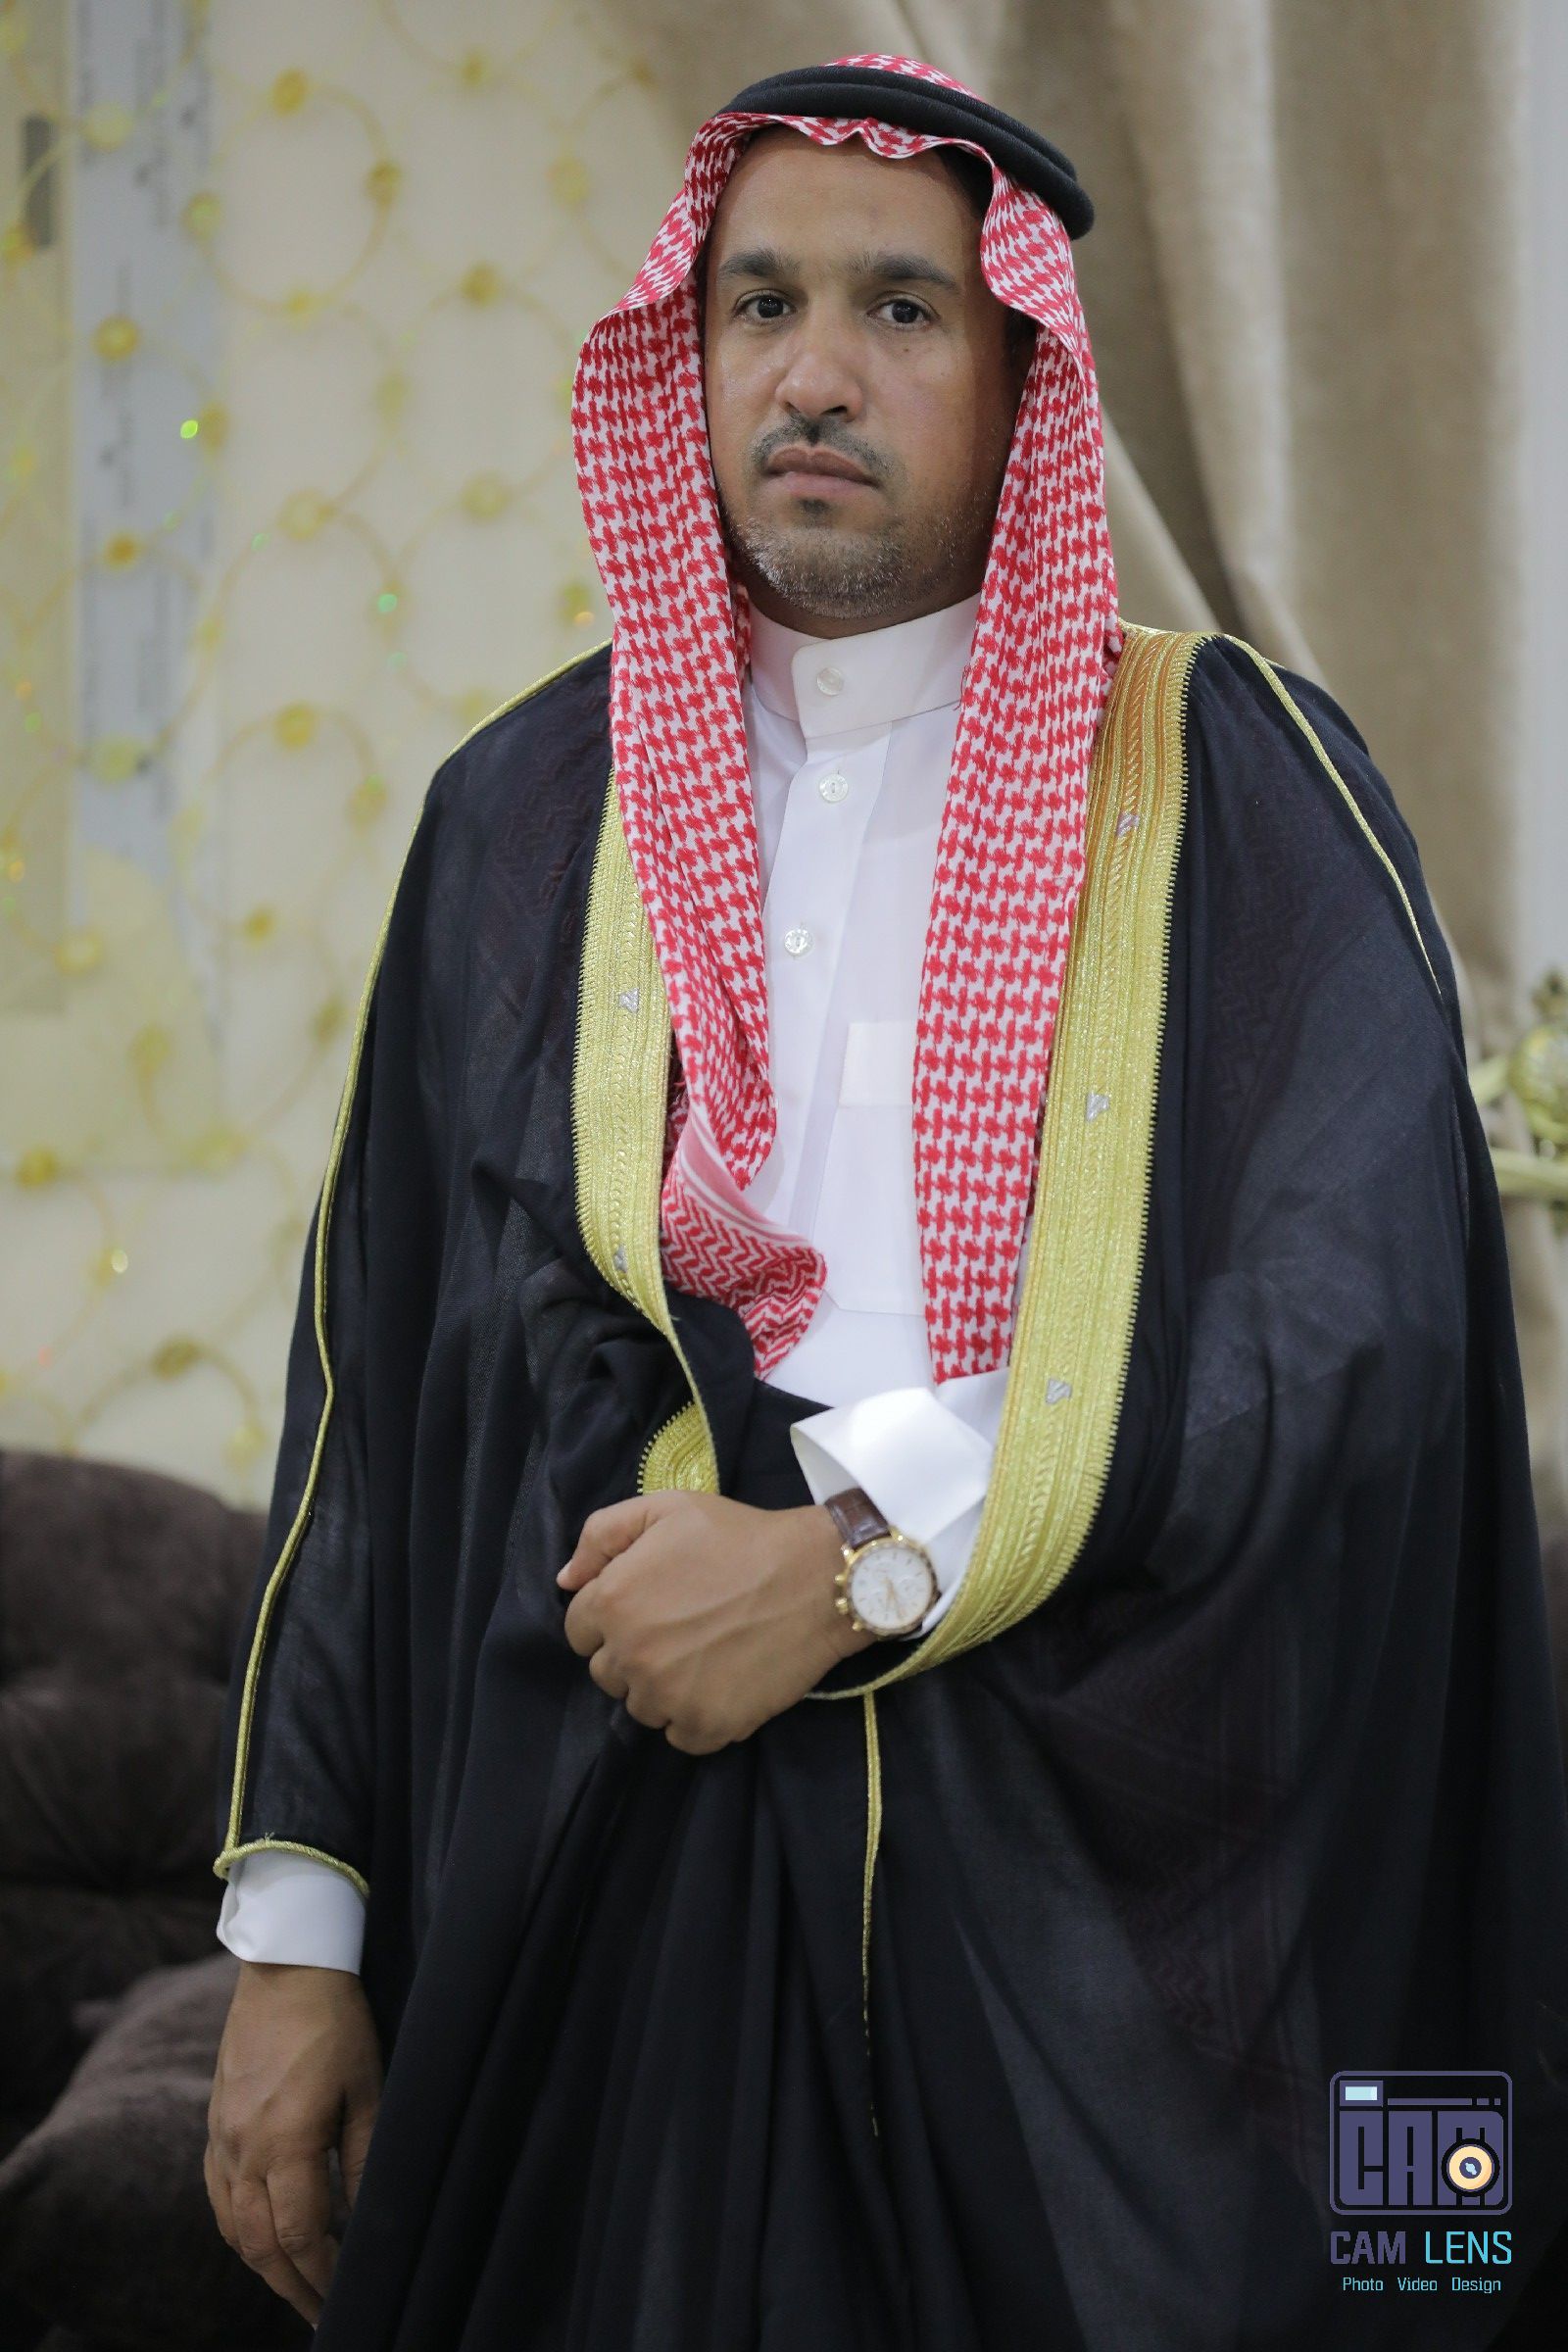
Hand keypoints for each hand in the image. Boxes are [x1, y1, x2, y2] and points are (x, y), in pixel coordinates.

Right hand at [205, 1960, 382, 2325]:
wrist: (285, 1966)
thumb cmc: (337, 2021)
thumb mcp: (369, 2086)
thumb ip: (365, 2157)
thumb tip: (367, 2218)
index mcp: (286, 2142)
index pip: (299, 2235)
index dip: (322, 2274)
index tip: (343, 2297)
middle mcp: (244, 2148)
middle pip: (259, 2245)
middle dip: (292, 2286)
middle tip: (321, 2313)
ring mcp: (223, 2137)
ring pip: (233, 2227)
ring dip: (263, 2264)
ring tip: (296, 2285)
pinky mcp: (215, 2124)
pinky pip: (219, 2196)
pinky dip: (239, 2229)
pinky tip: (261, 2236)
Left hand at [557, 1492, 875, 1752]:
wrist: (816, 1578)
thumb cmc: (739, 1537)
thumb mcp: (665, 1509)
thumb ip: (601, 1536)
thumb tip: (566, 1580)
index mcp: (611, 1603)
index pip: (579, 1631)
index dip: (612, 1616)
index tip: (649, 1605)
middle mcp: (630, 1657)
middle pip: (606, 1674)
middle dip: (633, 1653)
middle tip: (680, 1628)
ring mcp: (668, 1697)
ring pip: (641, 1708)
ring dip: (662, 1688)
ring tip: (704, 1655)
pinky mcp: (707, 1726)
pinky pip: (680, 1737)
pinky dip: (695, 1717)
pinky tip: (721, 1683)